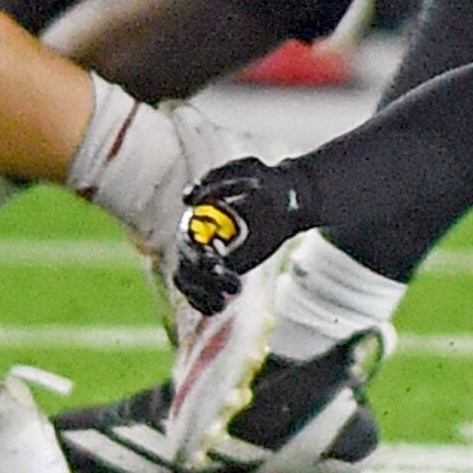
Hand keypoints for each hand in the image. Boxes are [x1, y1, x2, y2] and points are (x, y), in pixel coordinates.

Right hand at [172, 157, 316, 315]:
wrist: (287, 200)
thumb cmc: (267, 180)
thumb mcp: (250, 167)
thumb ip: (222, 175)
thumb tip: (188, 199)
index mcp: (198, 210)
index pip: (188, 233)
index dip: (195, 251)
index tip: (216, 260)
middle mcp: (197, 232)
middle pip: (186, 260)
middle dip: (203, 275)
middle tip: (230, 280)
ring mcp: (205, 252)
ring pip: (185, 278)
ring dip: (201, 292)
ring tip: (228, 295)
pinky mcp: (216, 269)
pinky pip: (196, 291)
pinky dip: (202, 301)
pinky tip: (219, 305)